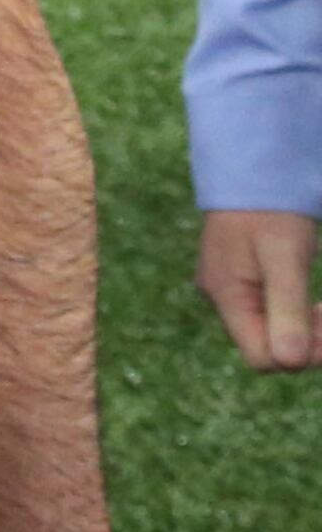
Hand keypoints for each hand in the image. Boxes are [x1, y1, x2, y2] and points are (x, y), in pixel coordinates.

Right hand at [198, 206, 317, 367]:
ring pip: (268, 332)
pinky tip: (309, 301)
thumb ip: (287, 309)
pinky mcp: (238, 278)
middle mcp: (221, 298)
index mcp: (227, 296)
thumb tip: (291, 362)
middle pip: (266, 347)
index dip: (302, 353)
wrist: (254, 168)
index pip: (262, 357)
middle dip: (308, 341)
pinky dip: (294, 313)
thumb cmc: (272, 211)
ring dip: (303, 328)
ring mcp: (227, 288)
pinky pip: (266, 312)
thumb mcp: (286, 258)